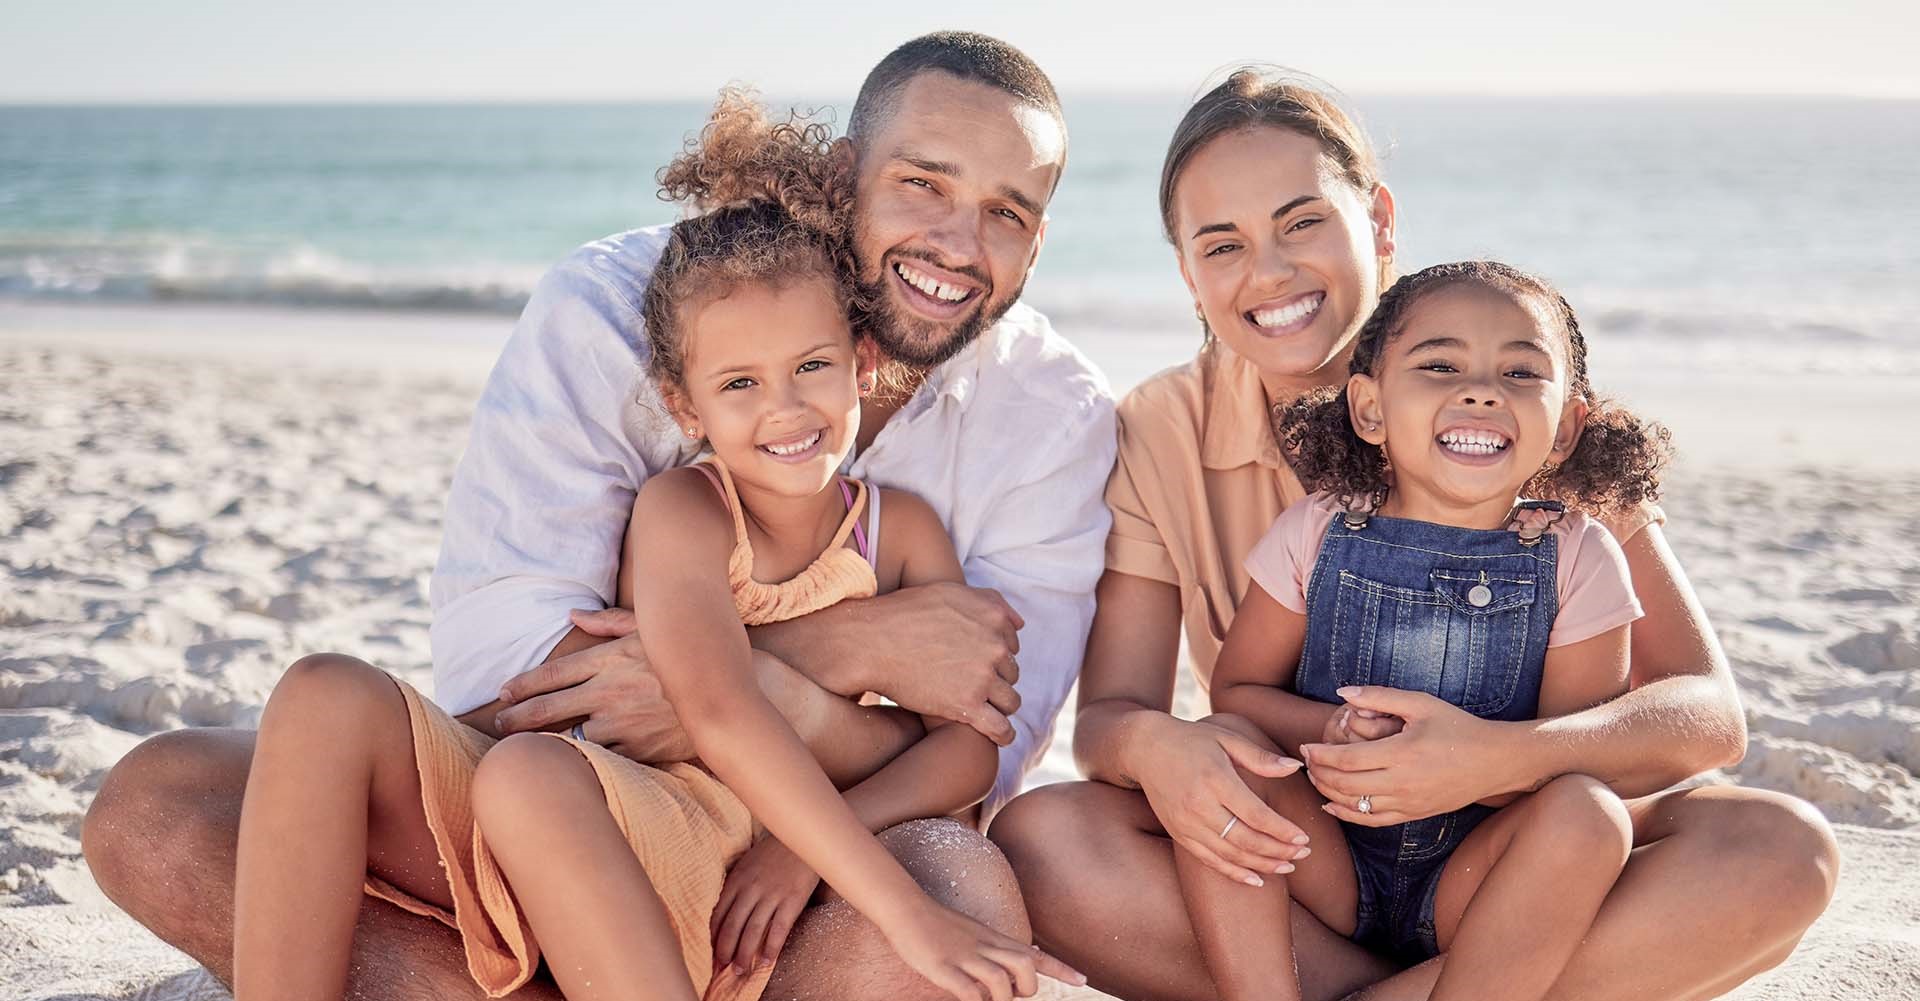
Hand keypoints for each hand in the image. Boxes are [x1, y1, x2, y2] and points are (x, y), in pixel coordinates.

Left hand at [492, 608, 691, 761]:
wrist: (728, 696)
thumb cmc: (687, 659)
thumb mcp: (651, 630)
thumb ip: (609, 622)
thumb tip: (572, 613)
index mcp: (610, 659)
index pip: (552, 673)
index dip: (522, 685)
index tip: (504, 693)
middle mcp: (611, 690)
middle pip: (547, 709)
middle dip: (516, 718)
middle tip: (499, 725)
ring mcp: (624, 722)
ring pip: (569, 738)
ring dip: (546, 744)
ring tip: (528, 749)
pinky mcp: (639, 749)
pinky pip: (602, 758)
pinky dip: (586, 760)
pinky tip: (570, 764)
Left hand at [711, 836, 818, 974]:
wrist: (802, 838)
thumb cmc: (773, 853)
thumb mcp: (746, 865)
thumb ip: (734, 887)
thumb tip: (722, 914)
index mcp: (736, 880)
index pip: (718, 915)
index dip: (712, 938)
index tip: (711, 954)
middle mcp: (751, 889)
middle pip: (732, 926)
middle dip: (725, 951)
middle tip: (721, 969)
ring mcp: (772, 895)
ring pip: (753, 931)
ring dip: (744, 954)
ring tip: (740, 971)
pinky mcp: (792, 900)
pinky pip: (779, 929)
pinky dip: (772, 947)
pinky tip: (766, 961)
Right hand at [848, 583, 1025, 746]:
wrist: (871, 643)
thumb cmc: (905, 615)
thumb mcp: (950, 592)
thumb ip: (989, 602)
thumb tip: (1019, 623)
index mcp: (993, 617)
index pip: (1012, 645)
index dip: (995, 656)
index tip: (976, 663)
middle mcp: (994, 646)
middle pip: (1011, 673)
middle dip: (995, 680)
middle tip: (969, 684)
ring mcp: (983, 677)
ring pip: (1011, 701)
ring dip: (1000, 706)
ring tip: (983, 709)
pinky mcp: (968, 706)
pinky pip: (1001, 728)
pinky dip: (1003, 734)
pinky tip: (997, 735)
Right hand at [884, 898, 1085, 1000]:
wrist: (905, 908)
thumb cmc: (940, 924)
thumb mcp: (979, 931)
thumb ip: (1003, 946)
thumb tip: (1034, 953)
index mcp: (994, 939)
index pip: (1035, 954)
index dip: (1061, 969)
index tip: (1083, 980)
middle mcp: (984, 947)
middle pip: (1024, 965)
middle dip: (1028, 989)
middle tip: (1015, 996)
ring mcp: (963, 957)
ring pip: (1000, 981)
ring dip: (1002, 1000)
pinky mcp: (942, 968)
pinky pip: (968, 991)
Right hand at [1130, 715, 1309, 886]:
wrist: (1144, 749)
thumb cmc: (1191, 740)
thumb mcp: (1226, 738)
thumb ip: (1260, 757)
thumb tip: (1295, 767)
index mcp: (1216, 779)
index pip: (1256, 815)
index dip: (1282, 831)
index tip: (1303, 837)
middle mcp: (1199, 806)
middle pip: (1246, 839)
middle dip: (1278, 851)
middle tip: (1303, 853)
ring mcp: (1187, 824)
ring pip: (1230, 855)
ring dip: (1262, 865)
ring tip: (1287, 867)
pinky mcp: (1179, 834)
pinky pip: (1210, 860)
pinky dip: (1234, 873)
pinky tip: (1256, 880)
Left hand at [1301, 685, 1521, 826]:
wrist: (1494, 761)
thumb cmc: (1457, 727)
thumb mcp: (1420, 703)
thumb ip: (1379, 696)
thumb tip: (1342, 692)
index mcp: (1402, 753)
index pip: (1347, 760)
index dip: (1320, 755)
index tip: (1306, 747)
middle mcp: (1403, 782)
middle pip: (1345, 785)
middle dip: (1318, 774)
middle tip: (1305, 762)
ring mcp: (1408, 803)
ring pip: (1356, 807)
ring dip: (1328, 793)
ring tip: (1315, 778)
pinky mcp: (1414, 815)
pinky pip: (1373, 821)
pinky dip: (1348, 815)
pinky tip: (1332, 805)